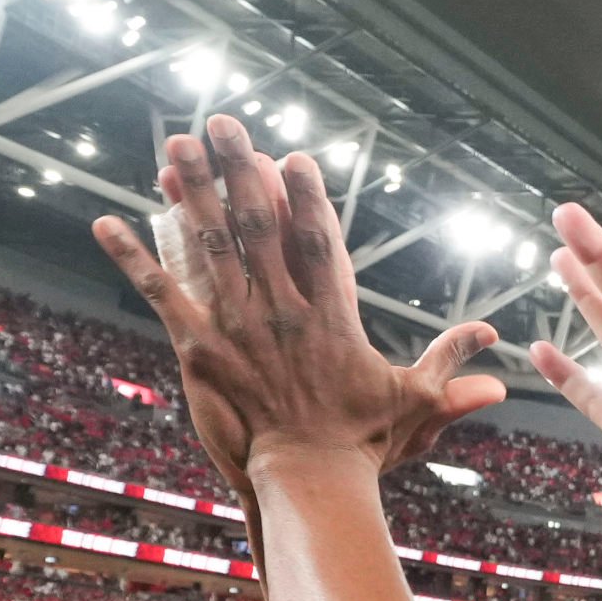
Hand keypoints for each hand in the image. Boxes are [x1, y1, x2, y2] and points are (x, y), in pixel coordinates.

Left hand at [90, 116, 505, 500]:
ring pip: (212, 242)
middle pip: (259, 222)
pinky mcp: (199, 346)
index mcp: (330, 314)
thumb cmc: (362, 444)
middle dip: (240, 166)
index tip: (293, 155)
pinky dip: (133, 256)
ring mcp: (238, 323)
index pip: (318, 239)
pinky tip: (106, 221)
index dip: (305, 195)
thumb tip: (495, 345)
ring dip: (193, 189)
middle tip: (224, 120)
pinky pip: (161, 292)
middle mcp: (282, 307)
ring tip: (177, 143)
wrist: (310, 480)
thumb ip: (451, 366)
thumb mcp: (415, 403)